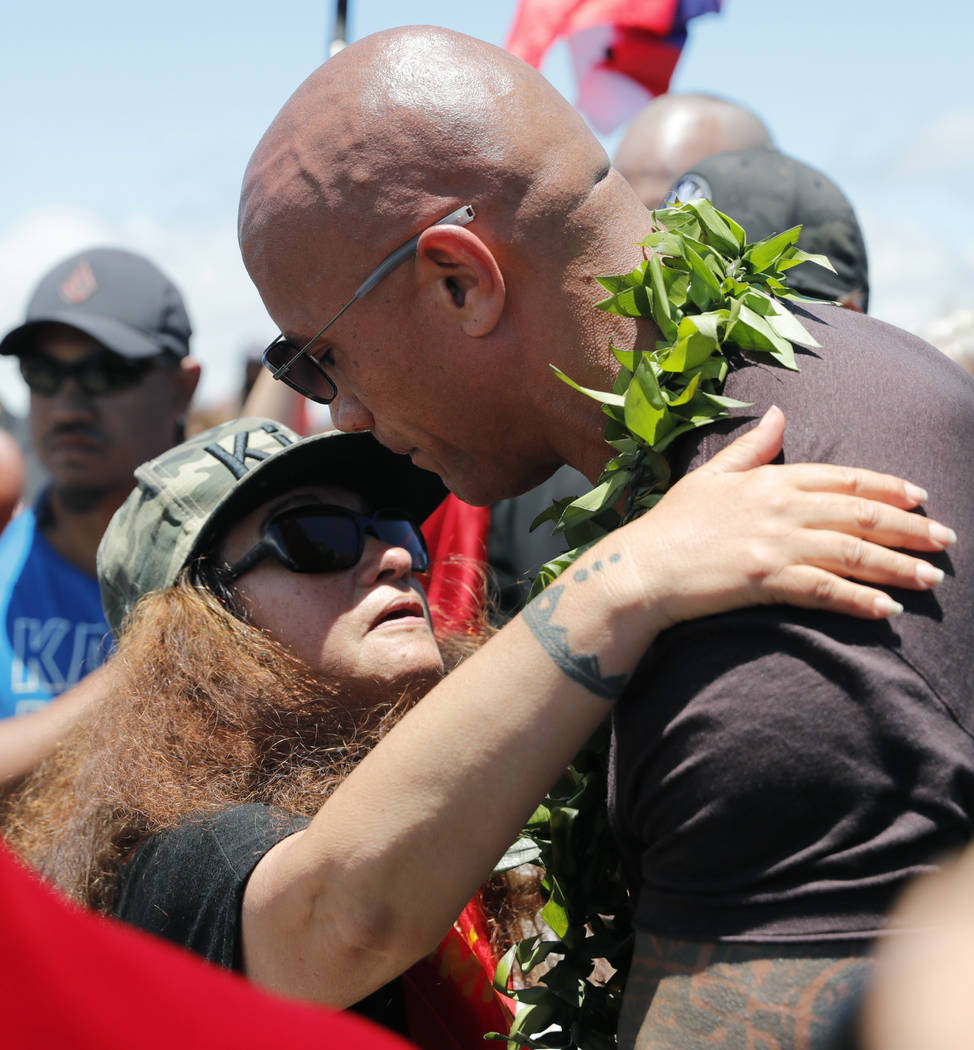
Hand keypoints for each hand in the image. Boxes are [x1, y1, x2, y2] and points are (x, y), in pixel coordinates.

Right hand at [623, 406, 954, 625]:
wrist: (642, 566)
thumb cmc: (672, 523)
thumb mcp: (711, 475)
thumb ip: (751, 446)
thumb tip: (778, 412)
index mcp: (770, 479)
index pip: (844, 478)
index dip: (887, 487)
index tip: (921, 498)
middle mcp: (780, 507)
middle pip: (860, 515)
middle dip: (910, 529)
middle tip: (946, 542)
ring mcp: (774, 543)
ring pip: (851, 552)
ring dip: (897, 566)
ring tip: (931, 581)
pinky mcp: (764, 578)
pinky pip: (824, 590)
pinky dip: (858, 600)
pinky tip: (887, 611)